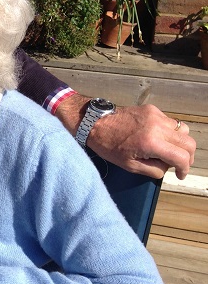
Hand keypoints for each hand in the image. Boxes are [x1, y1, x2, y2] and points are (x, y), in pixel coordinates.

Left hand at [58, 94, 195, 178]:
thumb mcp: (130, 165)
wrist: (94, 123)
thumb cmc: (108, 145)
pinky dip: (169, 132)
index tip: (180, 174)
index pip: (182, 157)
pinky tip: (156, 137)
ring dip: (179, 143)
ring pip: (182, 130)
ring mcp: (155, 115)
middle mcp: (157, 126)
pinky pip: (170, 122)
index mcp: (151, 142)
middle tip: (179, 164)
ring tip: (167, 150)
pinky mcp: (152, 109)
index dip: (184, 169)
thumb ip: (154, 169)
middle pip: (188, 143)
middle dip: (187, 157)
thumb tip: (168, 167)